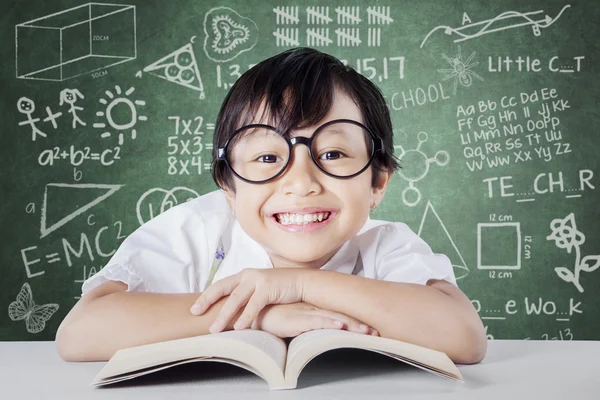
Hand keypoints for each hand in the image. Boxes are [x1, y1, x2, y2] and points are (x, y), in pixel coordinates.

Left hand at [190, 268, 306, 332]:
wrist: (301, 283)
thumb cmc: (279, 290)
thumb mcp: (258, 292)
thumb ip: (245, 298)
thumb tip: (229, 314)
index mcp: (243, 276)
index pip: (220, 285)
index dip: (206, 296)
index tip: (194, 309)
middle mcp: (247, 275)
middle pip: (222, 288)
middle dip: (207, 301)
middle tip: (195, 313)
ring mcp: (257, 280)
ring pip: (235, 298)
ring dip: (224, 315)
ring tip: (214, 329)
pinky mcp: (268, 287)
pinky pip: (254, 304)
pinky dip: (246, 316)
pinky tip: (239, 327)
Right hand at [252, 302, 379, 337]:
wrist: (255, 313)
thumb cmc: (274, 317)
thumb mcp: (295, 320)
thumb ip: (307, 323)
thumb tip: (321, 332)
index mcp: (314, 309)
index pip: (339, 314)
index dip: (355, 321)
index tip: (370, 330)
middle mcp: (313, 310)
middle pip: (341, 316)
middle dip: (359, 325)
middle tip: (376, 332)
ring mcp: (306, 314)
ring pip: (333, 319)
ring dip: (350, 325)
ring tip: (365, 331)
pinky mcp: (296, 320)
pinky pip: (316, 322)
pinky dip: (328, 324)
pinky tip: (339, 327)